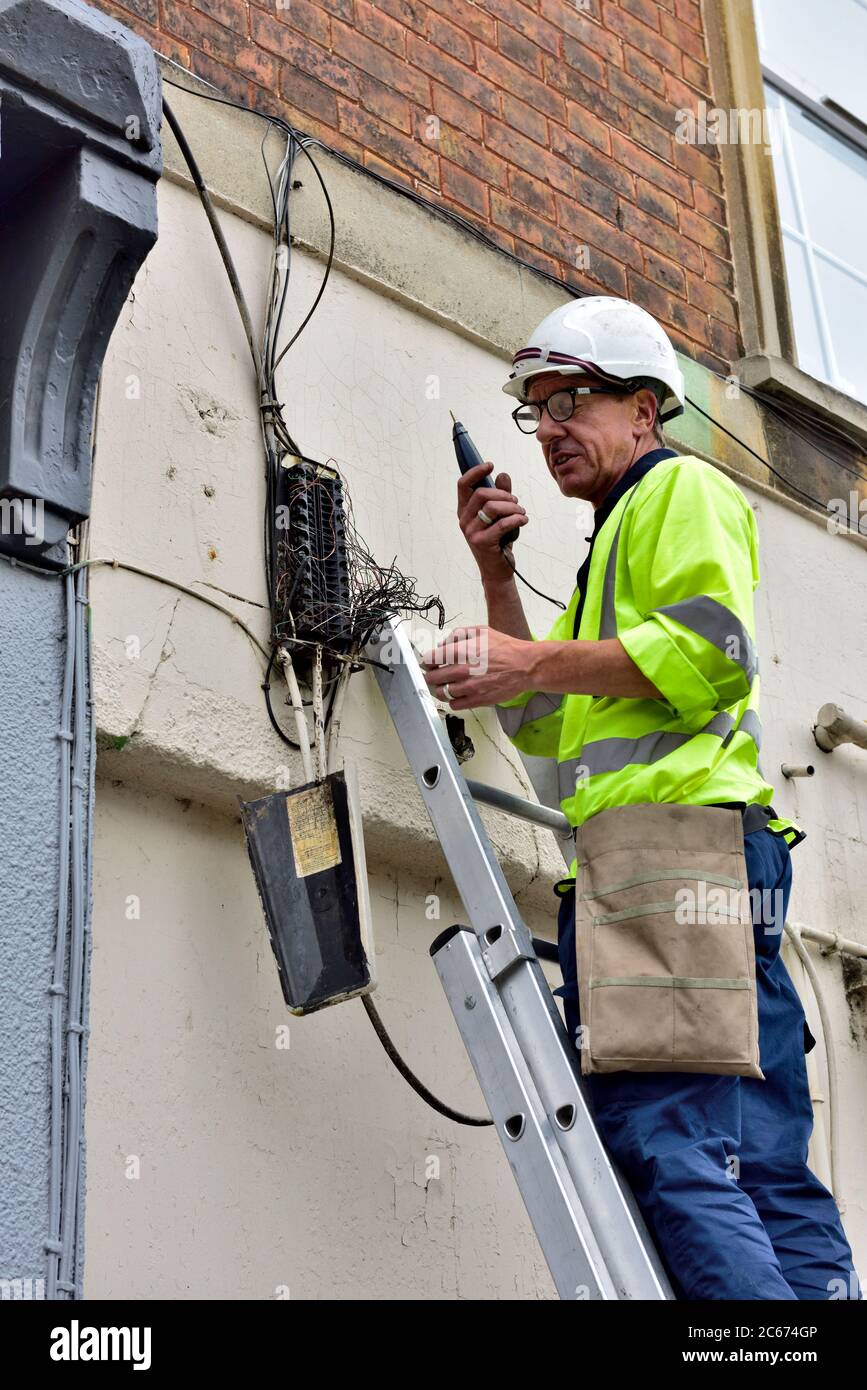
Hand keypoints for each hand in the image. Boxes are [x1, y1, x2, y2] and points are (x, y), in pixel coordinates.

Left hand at [420, 625, 535, 708]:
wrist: (525, 666)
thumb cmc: (506, 648)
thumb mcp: (481, 631)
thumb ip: (458, 635)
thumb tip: (443, 645)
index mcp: (462, 651)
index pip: (430, 659)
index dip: (427, 661)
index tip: (429, 662)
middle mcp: (463, 670)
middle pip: (432, 678)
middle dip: (431, 675)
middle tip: (434, 674)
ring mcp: (469, 687)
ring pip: (441, 693)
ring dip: (440, 689)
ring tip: (445, 685)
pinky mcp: (477, 700)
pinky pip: (454, 704)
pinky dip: (452, 700)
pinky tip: (457, 694)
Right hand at [458, 463, 528, 583]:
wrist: (497, 569)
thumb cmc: (497, 541)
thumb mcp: (499, 515)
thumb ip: (500, 495)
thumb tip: (503, 475)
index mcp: (464, 510)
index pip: (463, 485)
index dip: (475, 472)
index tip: (491, 465)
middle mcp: (464, 520)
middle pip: (481, 493)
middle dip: (504, 494)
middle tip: (516, 502)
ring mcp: (471, 532)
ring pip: (493, 507)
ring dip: (513, 507)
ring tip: (522, 514)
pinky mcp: (482, 542)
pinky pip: (502, 523)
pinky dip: (517, 519)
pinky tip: (524, 521)